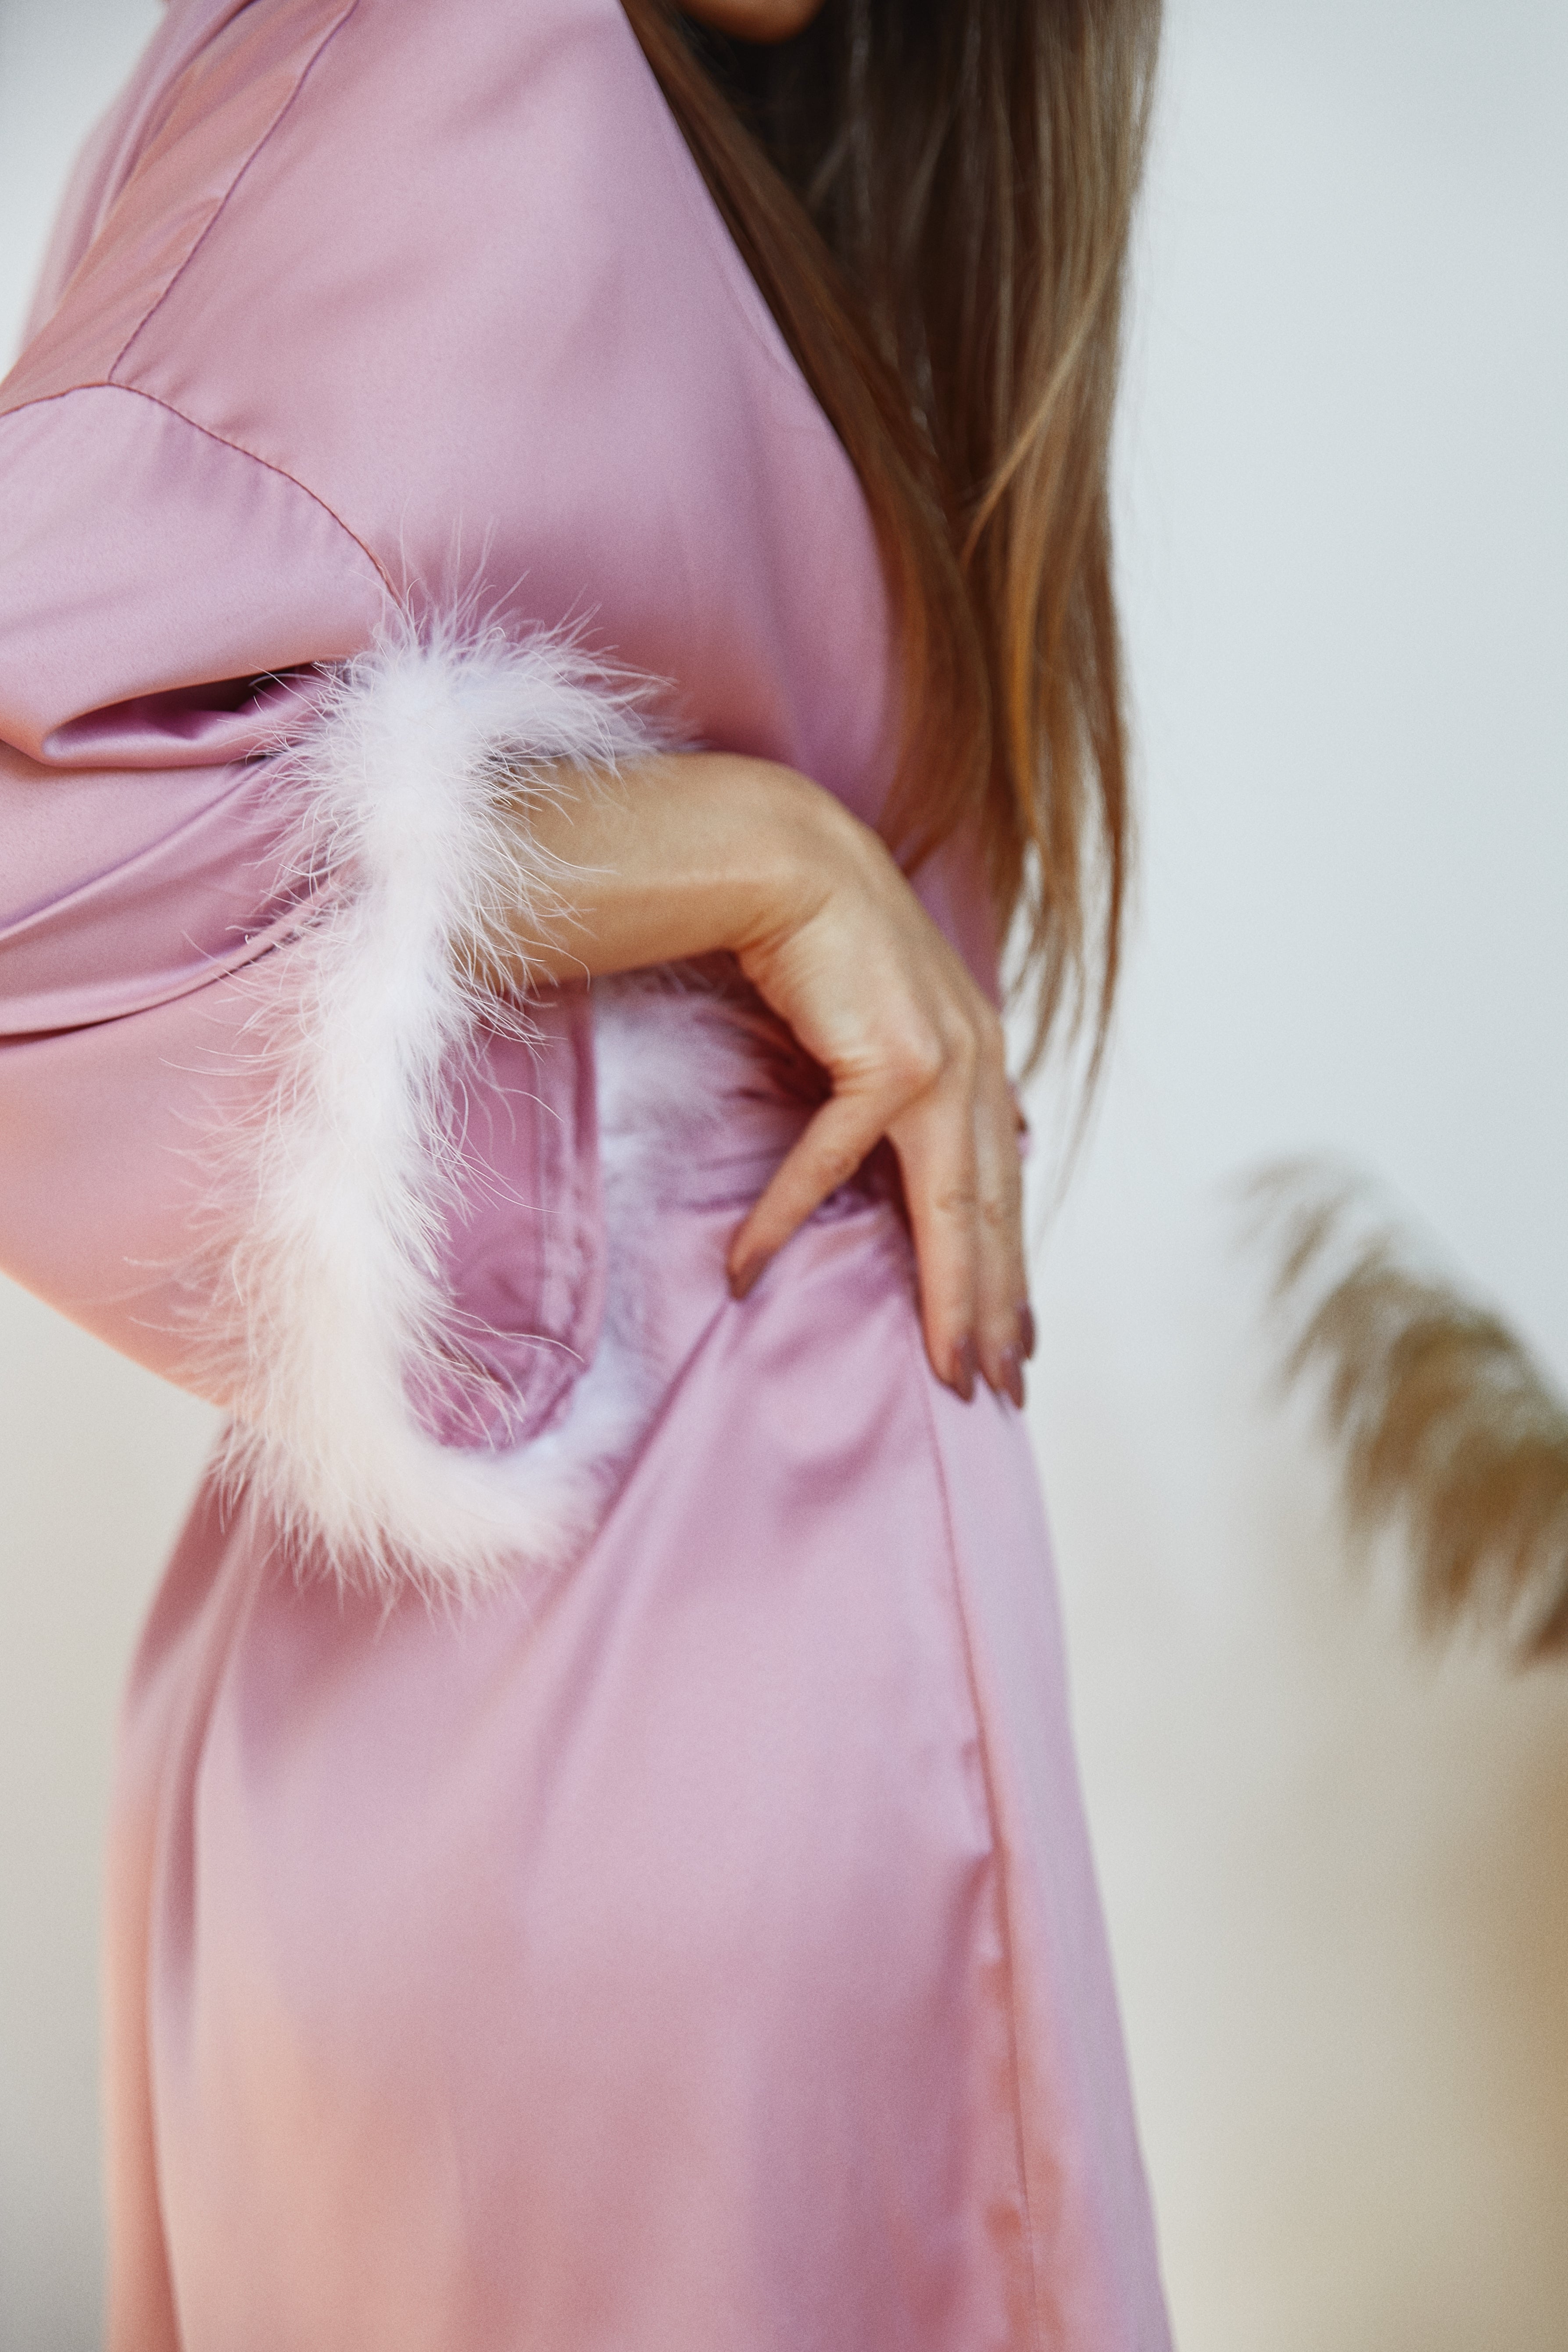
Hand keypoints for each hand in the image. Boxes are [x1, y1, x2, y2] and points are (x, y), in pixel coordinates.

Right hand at [723, 795, 1029, 1404]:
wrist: (786, 859)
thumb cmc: (820, 938)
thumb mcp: (884, 1019)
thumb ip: (908, 1084)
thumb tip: (927, 1145)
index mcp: (978, 1061)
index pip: (1001, 1187)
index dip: (1009, 1269)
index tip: (1015, 1338)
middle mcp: (975, 1067)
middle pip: (992, 1214)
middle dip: (998, 1307)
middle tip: (1001, 1387)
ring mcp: (940, 1065)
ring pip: (951, 1209)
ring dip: (950, 1296)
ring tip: (950, 1368)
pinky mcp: (886, 1062)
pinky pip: (831, 1165)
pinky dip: (784, 1217)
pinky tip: (748, 1270)